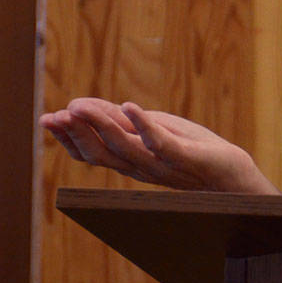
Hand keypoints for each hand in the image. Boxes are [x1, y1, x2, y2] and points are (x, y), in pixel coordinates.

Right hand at [39, 97, 280, 193]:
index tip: (47, 119)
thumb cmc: (196, 152)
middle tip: (51, 117)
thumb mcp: (156, 132)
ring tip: (80, 107)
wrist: (234, 176)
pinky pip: (161, 143)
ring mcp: (163, 164)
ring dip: (101, 125)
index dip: (69, 138)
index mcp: (133, 161)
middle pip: (101, 153)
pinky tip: (130, 106)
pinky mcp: (186, 157)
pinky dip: (144, 125)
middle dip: (74, 134)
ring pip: (124, 147)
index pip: (93, 153)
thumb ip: (126, 124)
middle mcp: (142, 167)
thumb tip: (88, 107)